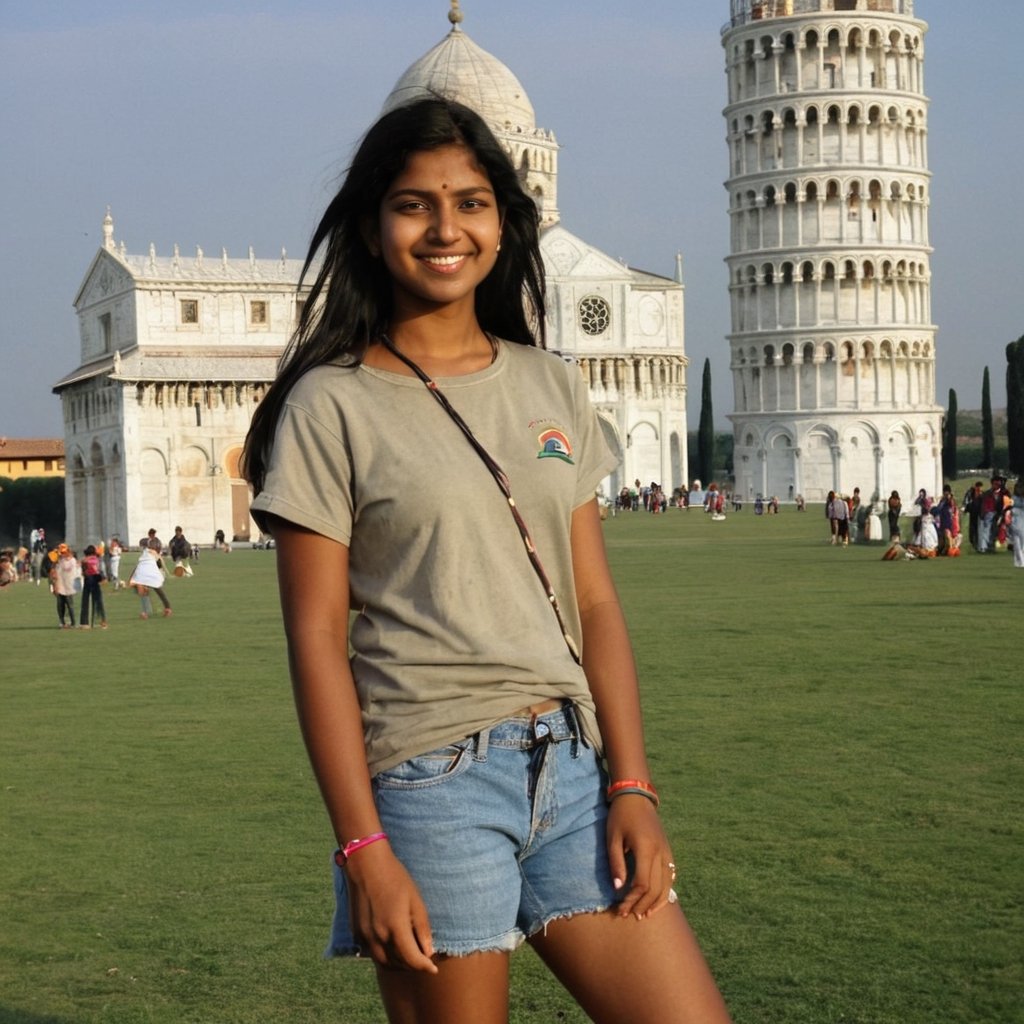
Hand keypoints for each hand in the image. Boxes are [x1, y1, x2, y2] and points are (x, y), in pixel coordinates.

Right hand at [344, 843, 437, 972]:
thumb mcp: (416, 900)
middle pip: (399, 964)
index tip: (434, 969)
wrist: (366, 866)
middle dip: (413, 965)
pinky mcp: (357, 933)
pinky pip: (373, 954)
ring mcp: (365, 937)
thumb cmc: (395, 879)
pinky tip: (393, 947)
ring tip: (410, 956)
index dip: (425, 967)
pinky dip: (386, 956)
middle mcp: (378, 937)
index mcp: (395, 927)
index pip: (412, 959)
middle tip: (424, 960)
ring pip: (385, 962)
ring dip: (399, 964)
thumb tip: (429, 951)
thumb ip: (422, 928)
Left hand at [605, 795, 677, 920]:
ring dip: (656, 902)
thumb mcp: (612, 838)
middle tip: (628, 915)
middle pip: (656, 888)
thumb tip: (618, 889)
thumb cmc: (620, 816)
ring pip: (667, 885)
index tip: (620, 908)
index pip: (642, 883)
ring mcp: (667, 852)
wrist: (637, 797)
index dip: (631, 899)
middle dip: (642, 905)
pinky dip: (666, 891)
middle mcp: (661, 852)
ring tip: (644, 915)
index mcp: (646, 849)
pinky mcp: (668, 850)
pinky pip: (671, 876)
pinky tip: (657, 901)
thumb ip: (616, 863)